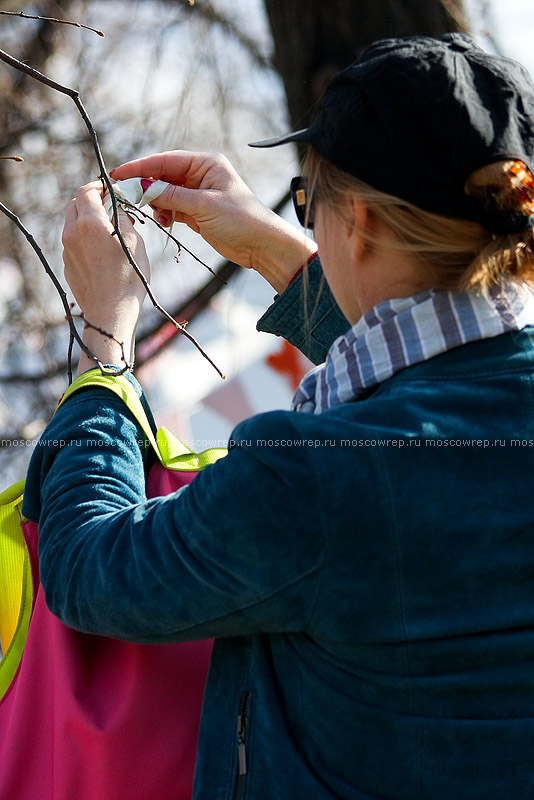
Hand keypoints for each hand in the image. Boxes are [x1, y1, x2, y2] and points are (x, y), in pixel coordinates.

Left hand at [62, 181, 149, 372]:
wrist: (111, 312)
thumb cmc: (129, 277)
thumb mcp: (135, 242)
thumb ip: (122, 218)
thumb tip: (117, 208)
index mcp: (90, 222)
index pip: (86, 191)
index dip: (98, 187)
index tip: (110, 191)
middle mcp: (72, 233)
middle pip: (75, 205)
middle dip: (91, 202)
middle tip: (110, 209)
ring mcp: (67, 250)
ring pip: (73, 224)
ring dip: (88, 221)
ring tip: (109, 234)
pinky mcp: (67, 266)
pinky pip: (74, 244)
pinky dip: (85, 240)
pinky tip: (103, 254)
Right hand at [110, 151, 316, 292]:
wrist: (263, 246)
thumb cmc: (242, 220)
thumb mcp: (204, 206)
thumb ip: (171, 196)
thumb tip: (142, 188)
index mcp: (206, 163)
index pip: (165, 160)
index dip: (140, 167)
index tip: (118, 175)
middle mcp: (201, 175)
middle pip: (162, 176)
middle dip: (146, 188)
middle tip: (129, 199)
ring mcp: (198, 194)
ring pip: (165, 194)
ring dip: (157, 204)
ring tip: (158, 217)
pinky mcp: (198, 212)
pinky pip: (172, 208)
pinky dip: (166, 214)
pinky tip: (165, 222)